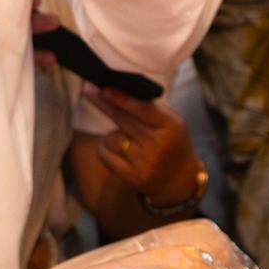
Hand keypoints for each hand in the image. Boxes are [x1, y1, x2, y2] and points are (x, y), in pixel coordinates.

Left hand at [64, 89, 204, 237]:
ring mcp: (145, 163)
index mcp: (172, 126)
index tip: (105, 89)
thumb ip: (148, 108)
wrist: (178, 178)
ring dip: (113, 132)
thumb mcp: (170, 122)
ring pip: (113, 137)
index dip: (122, 99)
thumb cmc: (171, 142)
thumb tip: (116, 91)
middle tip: (89, 90)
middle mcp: (159, 145)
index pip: (144, 109)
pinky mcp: (132, 176)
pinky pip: (105, 155)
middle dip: (104, 103)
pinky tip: (112, 146)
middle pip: (124, 120)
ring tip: (125, 136)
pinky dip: (104, 146)